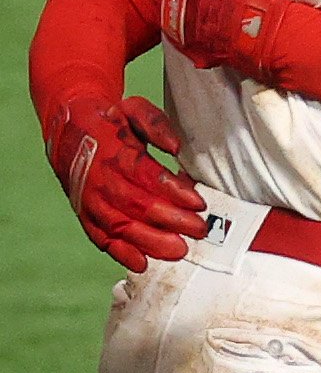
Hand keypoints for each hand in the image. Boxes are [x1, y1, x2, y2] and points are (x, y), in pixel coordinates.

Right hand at [44, 96, 207, 272]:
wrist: (69, 130)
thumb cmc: (110, 120)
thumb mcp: (133, 108)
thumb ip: (156, 123)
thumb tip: (175, 146)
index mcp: (114, 152)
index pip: (146, 176)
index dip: (173, 191)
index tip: (199, 202)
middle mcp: (100, 180)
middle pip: (137, 206)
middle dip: (171, 220)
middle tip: (199, 229)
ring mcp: (90, 201)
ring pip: (121, 227)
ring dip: (151, 242)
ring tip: (178, 250)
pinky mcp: (85, 215)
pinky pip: (101, 238)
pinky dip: (121, 253)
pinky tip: (143, 264)